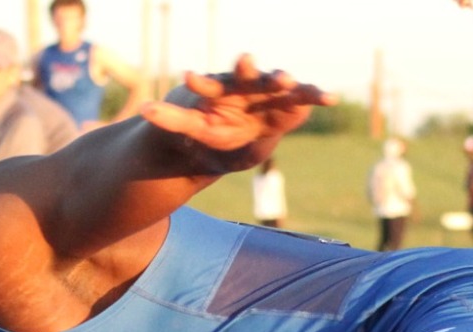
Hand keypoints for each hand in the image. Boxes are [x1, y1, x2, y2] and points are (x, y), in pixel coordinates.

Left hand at [140, 54, 332, 163]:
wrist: (245, 130)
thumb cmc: (217, 125)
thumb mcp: (194, 127)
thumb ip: (171, 119)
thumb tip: (141, 109)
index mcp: (220, 90)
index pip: (207, 85)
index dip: (199, 84)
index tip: (187, 78)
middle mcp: (246, 85)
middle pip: (245, 75)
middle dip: (246, 69)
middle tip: (243, 59)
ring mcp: (270, 91)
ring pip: (277, 82)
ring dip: (281, 80)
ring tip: (285, 79)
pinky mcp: (292, 103)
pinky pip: (305, 97)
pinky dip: (317, 96)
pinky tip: (331, 98)